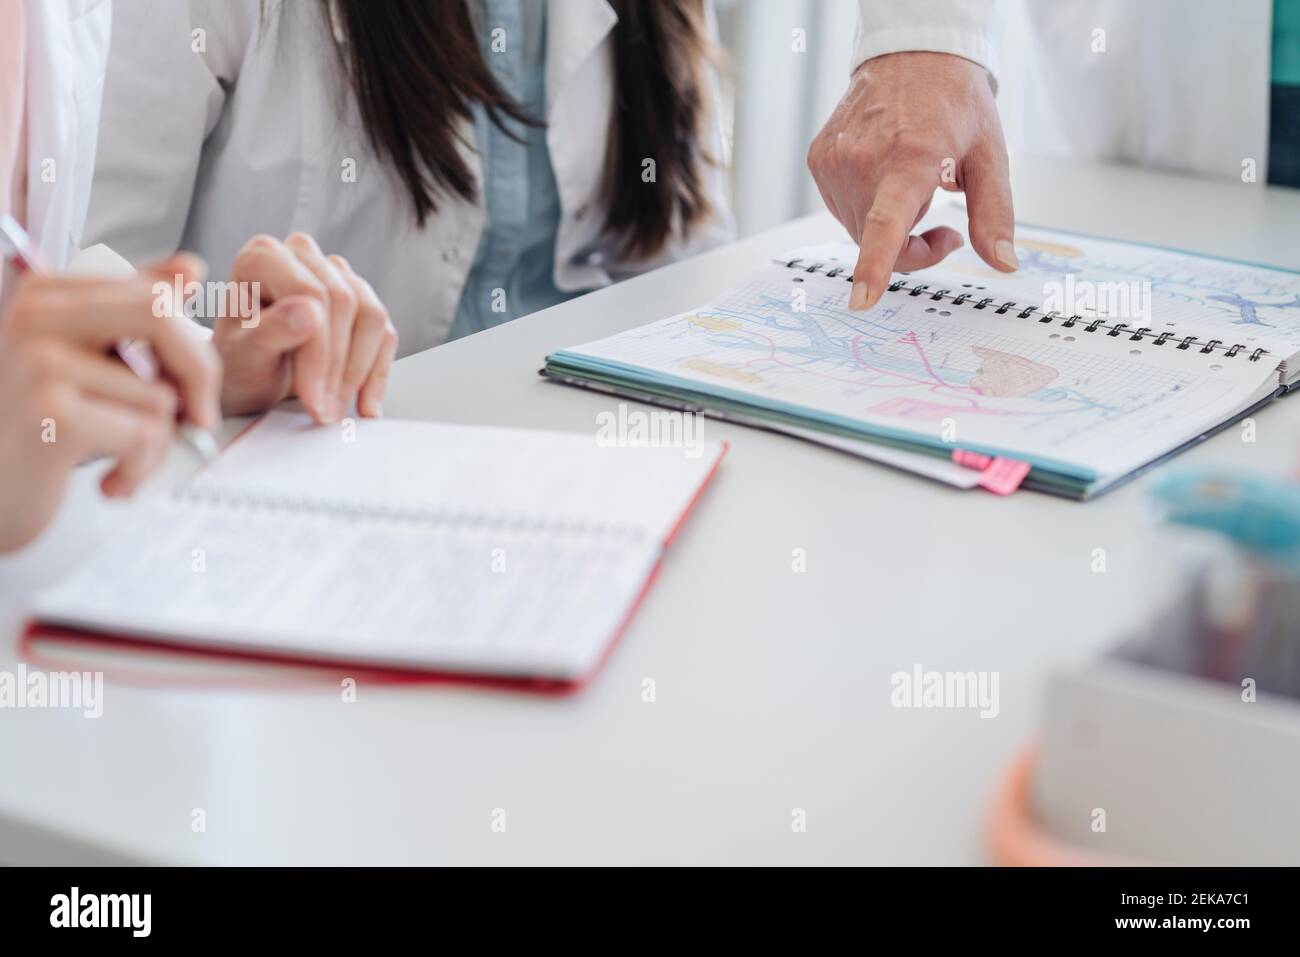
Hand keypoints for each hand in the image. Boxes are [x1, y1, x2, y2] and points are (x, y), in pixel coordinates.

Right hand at [0, 258, 220, 550]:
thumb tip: (189, 267)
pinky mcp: (49, 413)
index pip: (152, 294)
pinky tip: (111, 482)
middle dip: (199, 374)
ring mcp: (39, 363)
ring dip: (158, 443)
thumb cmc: (42, 430)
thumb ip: (136, 313)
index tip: (194, 386)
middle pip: (162, 320)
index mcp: (45, 294)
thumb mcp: (90, 362)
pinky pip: (144, 434)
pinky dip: (141, 468)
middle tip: (198, 419)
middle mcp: (34, 317)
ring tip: (120, 461)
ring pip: (160, 394)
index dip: (192, 345)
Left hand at [215, 233, 397, 421]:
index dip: (318, 350)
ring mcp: (336, 274)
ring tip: (336, 409)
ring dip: (359, 372)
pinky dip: (377, 373)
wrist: (249, 377)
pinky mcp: (361, 298)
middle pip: (345, 302)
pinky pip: (385, 333)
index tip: (313, 397)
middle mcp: (302, 255)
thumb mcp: (242, 356)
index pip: (311, 293)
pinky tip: (363, 403)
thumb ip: (269, 333)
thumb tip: (309, 313)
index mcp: (263, 257)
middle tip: (324, 410)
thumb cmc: (238, 363)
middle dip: (337, 366)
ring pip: (371, 316)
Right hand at [807, 51, 1016, 309]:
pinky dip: (867, 207)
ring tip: (915, 193)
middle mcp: (865, 161)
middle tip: (947, 229)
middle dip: (913, 248)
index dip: (875, 265)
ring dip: (888, 229)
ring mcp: (835, 161)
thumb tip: (1004, 263)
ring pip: (860, 231)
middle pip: (879, 242)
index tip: (862, 298)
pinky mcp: (819, 160)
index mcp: (911, 159)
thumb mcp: (990, 155)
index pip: (888, 224)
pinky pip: (844, 209)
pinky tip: (885, 177)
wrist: (911, 54)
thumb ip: (995, 215)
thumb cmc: (954, 103)